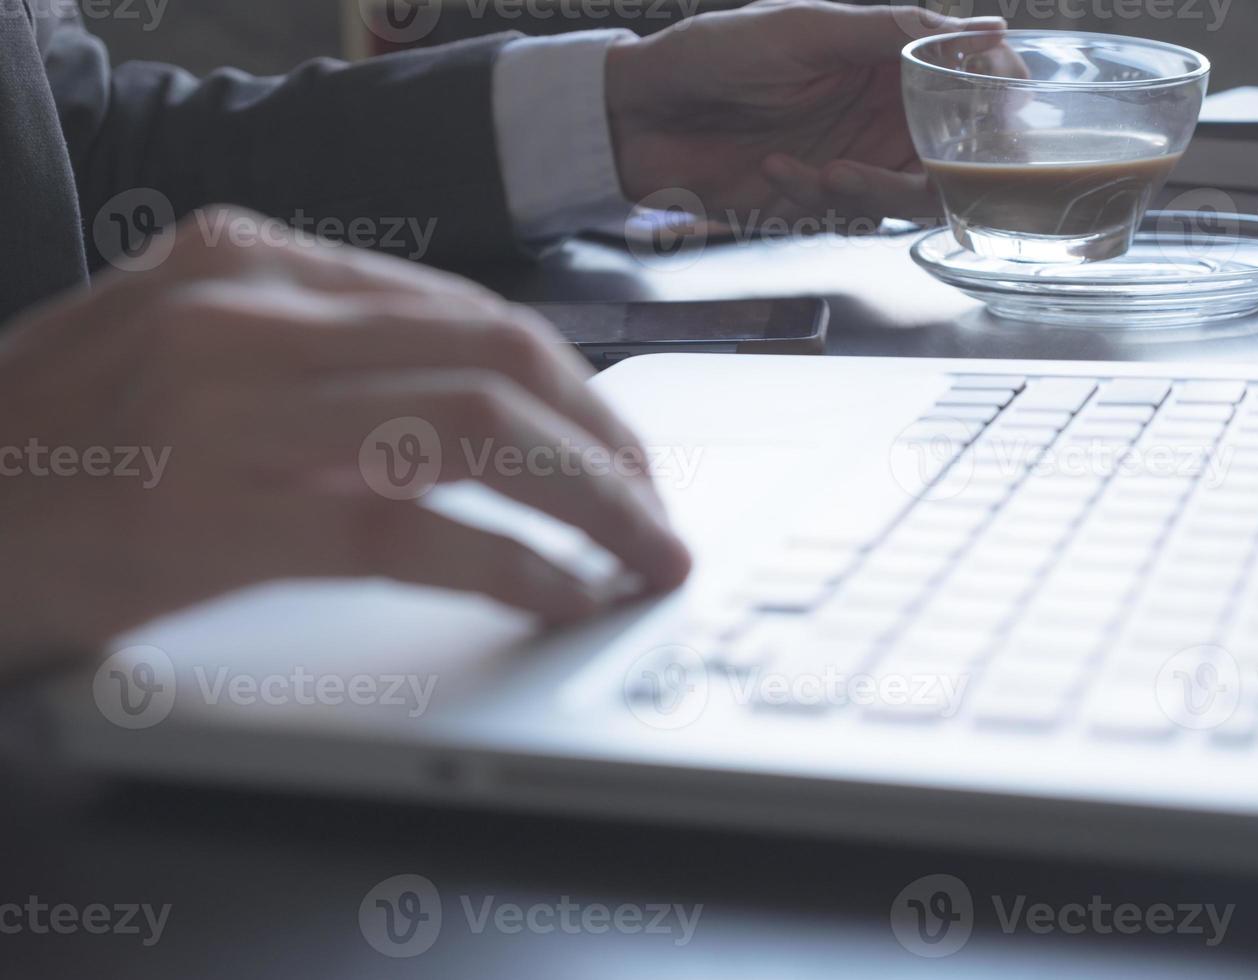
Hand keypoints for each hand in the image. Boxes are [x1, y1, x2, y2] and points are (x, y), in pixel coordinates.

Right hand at [0, 211, 690, 679]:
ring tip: (642, 550)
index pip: (464, 308)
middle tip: (650, 500)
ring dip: (593, 498)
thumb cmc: (45, 448)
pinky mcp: (235, 511)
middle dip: (604, 436)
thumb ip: (305, 349)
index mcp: (245, 261)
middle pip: (501, 353)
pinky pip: (423, 529)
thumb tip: (453, 392)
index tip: (611, 439)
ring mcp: (244, 405)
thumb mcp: (174, 349)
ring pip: (486, 426)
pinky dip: (514, 563)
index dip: (566, 382)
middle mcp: (255, 311)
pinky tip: (559, 594)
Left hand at [606, 1, 1004, 229]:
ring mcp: (845, 157)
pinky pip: (840, 217)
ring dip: (859, 193)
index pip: (965, 94)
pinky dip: (810, 200)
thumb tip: (989, 29)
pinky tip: (771, 171)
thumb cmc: (715, 55)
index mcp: (884, 62)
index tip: (1002, 135)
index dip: (991, 117)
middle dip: (920, 178)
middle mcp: (874, 113)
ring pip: (894, 201)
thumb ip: (894, 32)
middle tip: (881, 171)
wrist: (640, 114)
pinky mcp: (810, 197)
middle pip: (941, 163)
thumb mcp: (808, 30)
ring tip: (813, 171)